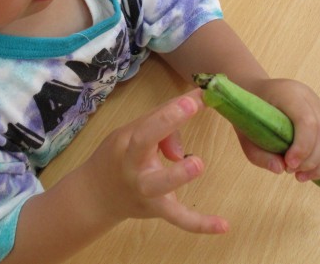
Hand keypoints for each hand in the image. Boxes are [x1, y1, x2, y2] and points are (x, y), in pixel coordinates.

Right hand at [80, 90, 228, 233]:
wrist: (95, 196)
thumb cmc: (118, 157)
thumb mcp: (130, 135)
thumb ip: (160, 124)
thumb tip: (192, 111)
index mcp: (126, 141)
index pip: (148, 120)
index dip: (171, 108)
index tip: (195, 94)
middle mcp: (132, 164)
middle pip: (143, 141)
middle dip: (166, 122)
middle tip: (191, 105)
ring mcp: (144, 190)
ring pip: (159, 184)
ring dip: (177, 174)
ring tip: (197, 162)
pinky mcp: (156, 210)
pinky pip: (178, 218)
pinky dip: (200, 224)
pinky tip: (224, 225)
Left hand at [236, 79, 319, 182]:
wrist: (254, 93)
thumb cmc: (248, 114)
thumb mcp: (243, 134)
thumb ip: (258, 154)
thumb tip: (280, 169)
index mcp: (288, 94)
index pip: (307, 121)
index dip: (303, 147)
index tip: (289, 165)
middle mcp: (309, 98)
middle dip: (311, 160)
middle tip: (290, 171)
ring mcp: (319, 107)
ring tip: (300, 177)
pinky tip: (313, 173)